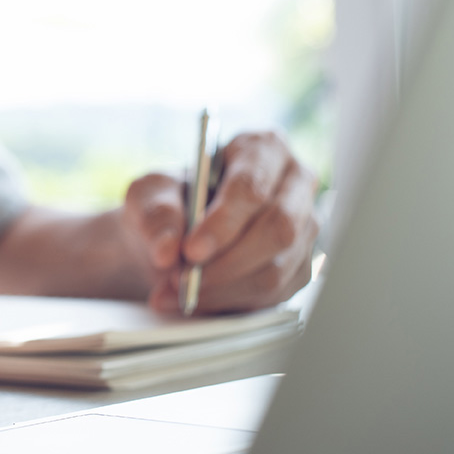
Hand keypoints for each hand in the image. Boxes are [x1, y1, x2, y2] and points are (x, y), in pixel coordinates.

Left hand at [122, 131, 317, 314]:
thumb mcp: (149, 194)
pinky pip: (272, 295)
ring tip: (178, 292)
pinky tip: (194, 300)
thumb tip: (167, 250)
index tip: (191, 250)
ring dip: (222, 289)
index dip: (223, 223)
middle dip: (226, 263)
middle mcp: (295, 186)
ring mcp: (304, 228)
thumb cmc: (169, 200)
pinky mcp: (299, 267)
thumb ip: (155, 215)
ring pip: (276, 269)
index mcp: (262, 149)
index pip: (252, 186)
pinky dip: (228, 304)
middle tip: (183, 281)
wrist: (175, 232)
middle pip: (278, 230)